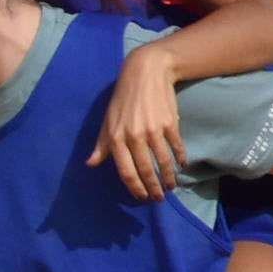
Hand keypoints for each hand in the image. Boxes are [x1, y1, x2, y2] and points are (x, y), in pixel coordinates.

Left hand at [90, 41, 183, 201]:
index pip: (126, 171)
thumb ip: (101, 144)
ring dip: (168, 177)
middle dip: (153, 188)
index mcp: (116, 138)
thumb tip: (90, 163)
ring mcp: (153, 129)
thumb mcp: (107, 120)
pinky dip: (180, 158)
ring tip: (171, 187)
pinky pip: (175, 146)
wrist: (145, 72)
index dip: (134, 187)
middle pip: (145, 170)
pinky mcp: (169, 122)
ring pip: (163, 161)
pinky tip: (182, 165)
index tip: (141, 197)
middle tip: (158, 199)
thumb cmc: (123, 98)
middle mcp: (134, 136)